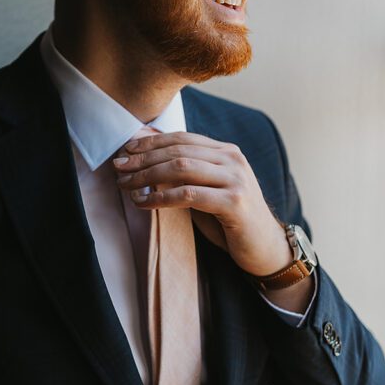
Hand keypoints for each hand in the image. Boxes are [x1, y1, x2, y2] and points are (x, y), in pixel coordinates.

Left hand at [112, 130, 292, 277]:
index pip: (182, 138)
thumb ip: (184, 171)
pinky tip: (144, 203)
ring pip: (182, 168)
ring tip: (126, 186)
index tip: (126, 150)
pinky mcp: (234, 202)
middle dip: (143, 159)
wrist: (265, 246)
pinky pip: (189, 195)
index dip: (151, 142)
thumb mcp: (206, 188)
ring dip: (148, 176)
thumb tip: (145, 153)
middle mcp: (233, 159)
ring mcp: (235, 179)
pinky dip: (161, 197)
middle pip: (178, 151)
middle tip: (118, 167)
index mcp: (226, 151)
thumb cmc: (229, 219)